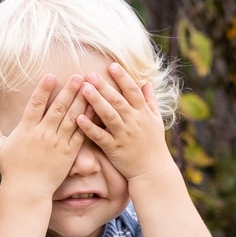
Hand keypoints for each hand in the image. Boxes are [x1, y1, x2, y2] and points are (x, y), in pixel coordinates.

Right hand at [0, 76, 89, 195]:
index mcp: (26, 130)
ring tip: (89, 87)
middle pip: (58, 108)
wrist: (27, 191)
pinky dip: (88, 121)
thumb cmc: (12, 170)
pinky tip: (94, 109)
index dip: (43, 89)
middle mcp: (43, 134)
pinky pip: (80, 134)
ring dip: (80, 101)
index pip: (35, 105)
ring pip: (72, 118)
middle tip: (77, 76)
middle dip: (68, 90)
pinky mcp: (69, 153)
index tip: (51, 76)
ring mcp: (57, 143)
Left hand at [73, 63, 172, 179]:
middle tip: (90, 74)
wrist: (153, 170)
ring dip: (96, 102)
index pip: (133, 91)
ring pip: (109, 116)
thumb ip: (150, 100)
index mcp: (143, 113)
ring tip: (84, 89)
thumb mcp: (156, 120)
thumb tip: (147, 82)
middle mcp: (134, 122)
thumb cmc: (154, 144)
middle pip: (118, 101)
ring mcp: (124, 135)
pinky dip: (90, 128)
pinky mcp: (114, 148)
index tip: (112, 66)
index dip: (123, 78)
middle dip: (104, 86)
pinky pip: (100, 137)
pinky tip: (79, 118)